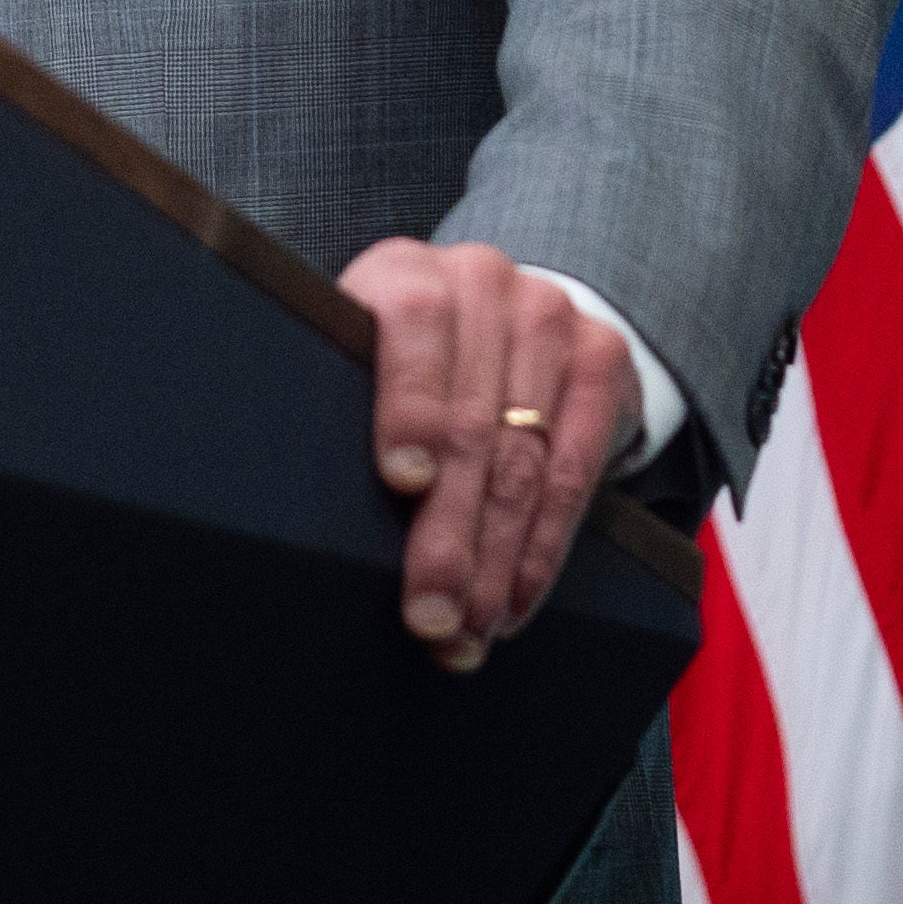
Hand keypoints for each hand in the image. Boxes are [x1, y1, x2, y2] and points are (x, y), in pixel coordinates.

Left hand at [338, 237, 636, 673]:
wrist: (497, 314)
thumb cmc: (395, 360)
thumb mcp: (353, 358)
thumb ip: (338, 405)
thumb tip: (299, 515)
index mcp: (405, 273)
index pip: (412, 328)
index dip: (409, 408)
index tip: (403, 481)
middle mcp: (482, 282)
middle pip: (470, 422)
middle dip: (449, 532)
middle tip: (429, 612)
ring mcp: (551, 315)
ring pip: (524, 459)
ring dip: (495, 561)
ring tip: (466, 630)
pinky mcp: (603, 357)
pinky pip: (576, 471)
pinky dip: (541, 549)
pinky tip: (514, 602)